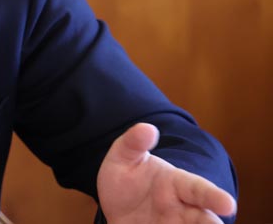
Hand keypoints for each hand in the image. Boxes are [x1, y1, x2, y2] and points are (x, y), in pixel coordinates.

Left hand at [97, 123, 236, 223]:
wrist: (114, 205)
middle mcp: (182, 210)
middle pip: (203, 219)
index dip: (214, 196)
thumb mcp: (123, 157)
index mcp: (177, 184)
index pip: (198, 189)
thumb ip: (133, 143)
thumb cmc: (126, 177)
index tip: (228, 204)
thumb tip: (147, 128)